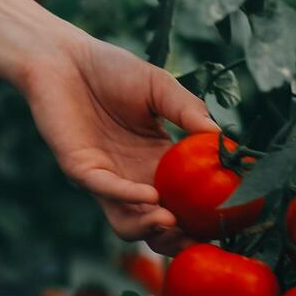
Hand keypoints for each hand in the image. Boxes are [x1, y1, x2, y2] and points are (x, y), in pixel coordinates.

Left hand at [17, 26, 217, 254]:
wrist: (64, 57)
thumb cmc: (111, 70)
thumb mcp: (160, 88)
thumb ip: (189, 111)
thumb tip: (222, 138)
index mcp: (158, 160)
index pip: (186, 199)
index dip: (206, 214)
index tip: (232, 218)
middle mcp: (134, 177)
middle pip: (160, 225)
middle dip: (181, 237)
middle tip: (203, 237)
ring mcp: (107, 177)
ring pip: (128, 222)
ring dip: (151, 228)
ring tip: (173, 221)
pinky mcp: (80, 168)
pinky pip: (106, 191)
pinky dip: (128, 197)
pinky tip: (151, 195)